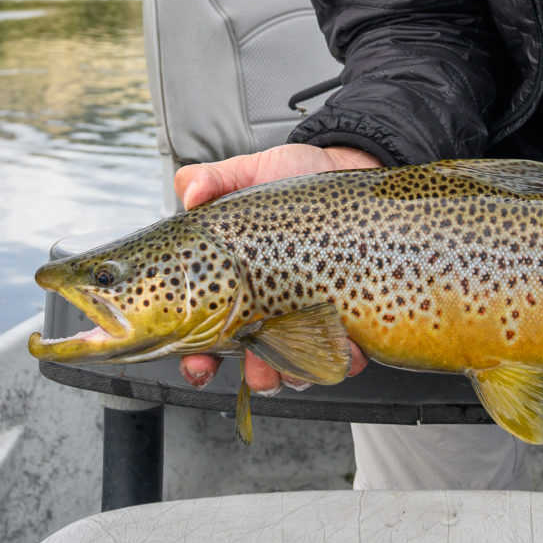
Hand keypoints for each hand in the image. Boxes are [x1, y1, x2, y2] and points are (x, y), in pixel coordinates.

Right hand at [177, 144, 379, 393]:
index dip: (197, 361)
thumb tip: (192, 193)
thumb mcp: (247, 172)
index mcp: (233, 288)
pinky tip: (350, 342)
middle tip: (261, 369)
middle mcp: (269, 311)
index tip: (199, 365)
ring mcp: (309, 316)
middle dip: (257, 375)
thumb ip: (211, 180)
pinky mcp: (349, 315)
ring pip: (299, 367)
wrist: (349, 167)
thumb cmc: (294, 175)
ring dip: (301, 371)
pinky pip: (347, 353)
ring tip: (309, 349)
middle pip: (254, 365)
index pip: (204, 339)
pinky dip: (347, 356)